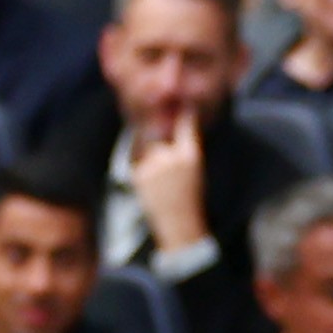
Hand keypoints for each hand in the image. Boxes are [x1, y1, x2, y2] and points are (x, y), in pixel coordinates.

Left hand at [133, 114, 208, 254]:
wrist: (179, 226)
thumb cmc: (191, 199)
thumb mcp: (196, 171)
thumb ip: (185, 146)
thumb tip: (175, 123)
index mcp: (191, 157)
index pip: (185, 125)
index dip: (183, 114)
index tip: (183, 106)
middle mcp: (170, 158)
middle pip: (161, 132)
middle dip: (160, 130)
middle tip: (164, 139)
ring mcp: (152, 165)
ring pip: (147, 144)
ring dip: (151, 147)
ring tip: (160, 168)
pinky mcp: (137, 174)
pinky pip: (136, 156)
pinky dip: (142, 160)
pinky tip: (151, 175)